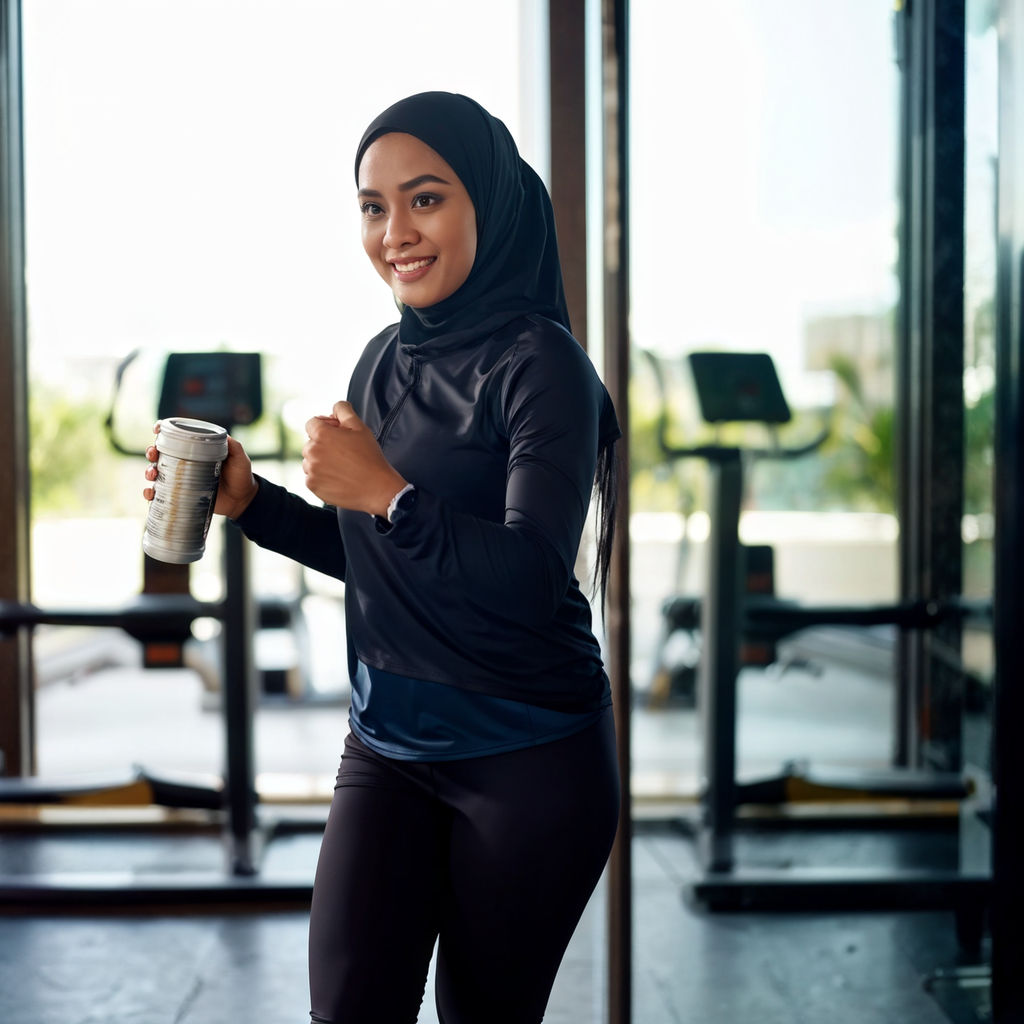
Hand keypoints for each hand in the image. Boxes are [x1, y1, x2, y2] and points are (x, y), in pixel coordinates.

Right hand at [143, 424, 258, 519]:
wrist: (242, 500)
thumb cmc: (241, 476)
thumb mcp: (240, 459)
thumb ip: (234, 447)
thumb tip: (226, 436)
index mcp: (196, 449)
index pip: (176, 437)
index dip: (163, 430)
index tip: (157, 429)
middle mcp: (185, 462)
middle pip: (161, 453)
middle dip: (151, 451)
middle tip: (153, 455)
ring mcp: (181, 479)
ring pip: (157, 472)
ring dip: (149, 471)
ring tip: (153, 474)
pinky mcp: (180, 495)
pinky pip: (160, 494)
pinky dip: (151, 493)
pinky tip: (151, 493)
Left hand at [302, 402, 406, 516]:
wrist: (377, 488)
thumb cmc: (370, 457)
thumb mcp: (360, 428)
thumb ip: (344, 411)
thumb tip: (336, 406)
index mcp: (321, 434)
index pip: (312, 423)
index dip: (325, 426)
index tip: (337, 435)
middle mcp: (312, 451)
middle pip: (311, 442)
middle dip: (323, 444)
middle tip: (343, 452)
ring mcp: (311, 470)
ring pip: (310, 460)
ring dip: (321, 461)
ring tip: (341, 466)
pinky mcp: (313, 486)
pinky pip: (311, 477)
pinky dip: (321, 476)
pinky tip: (338, 477)